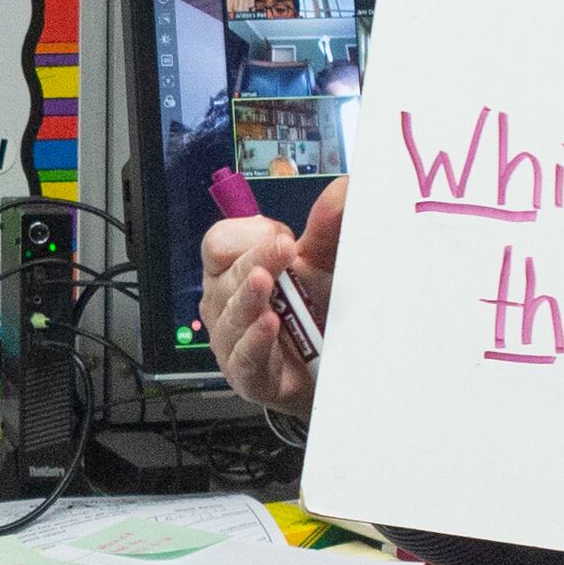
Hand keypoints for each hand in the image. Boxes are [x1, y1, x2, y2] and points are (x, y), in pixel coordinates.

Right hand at [197, 176, 338, 417]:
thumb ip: (328, 227)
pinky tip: (269, 325)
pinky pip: (242, 357)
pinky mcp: (247, 376)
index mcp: (231, 269)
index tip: (283, 238)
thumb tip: (344, 188)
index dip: (248, 237)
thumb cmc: (312, 310)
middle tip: (283, 247)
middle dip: (255, 259)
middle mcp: (223, 302)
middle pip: (225, 275)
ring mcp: (230, 340)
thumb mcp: (322, 265)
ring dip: (250, 298)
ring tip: (268, 284)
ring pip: (231, 316)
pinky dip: (255, 340)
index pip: (219, 243)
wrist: (328, 367)